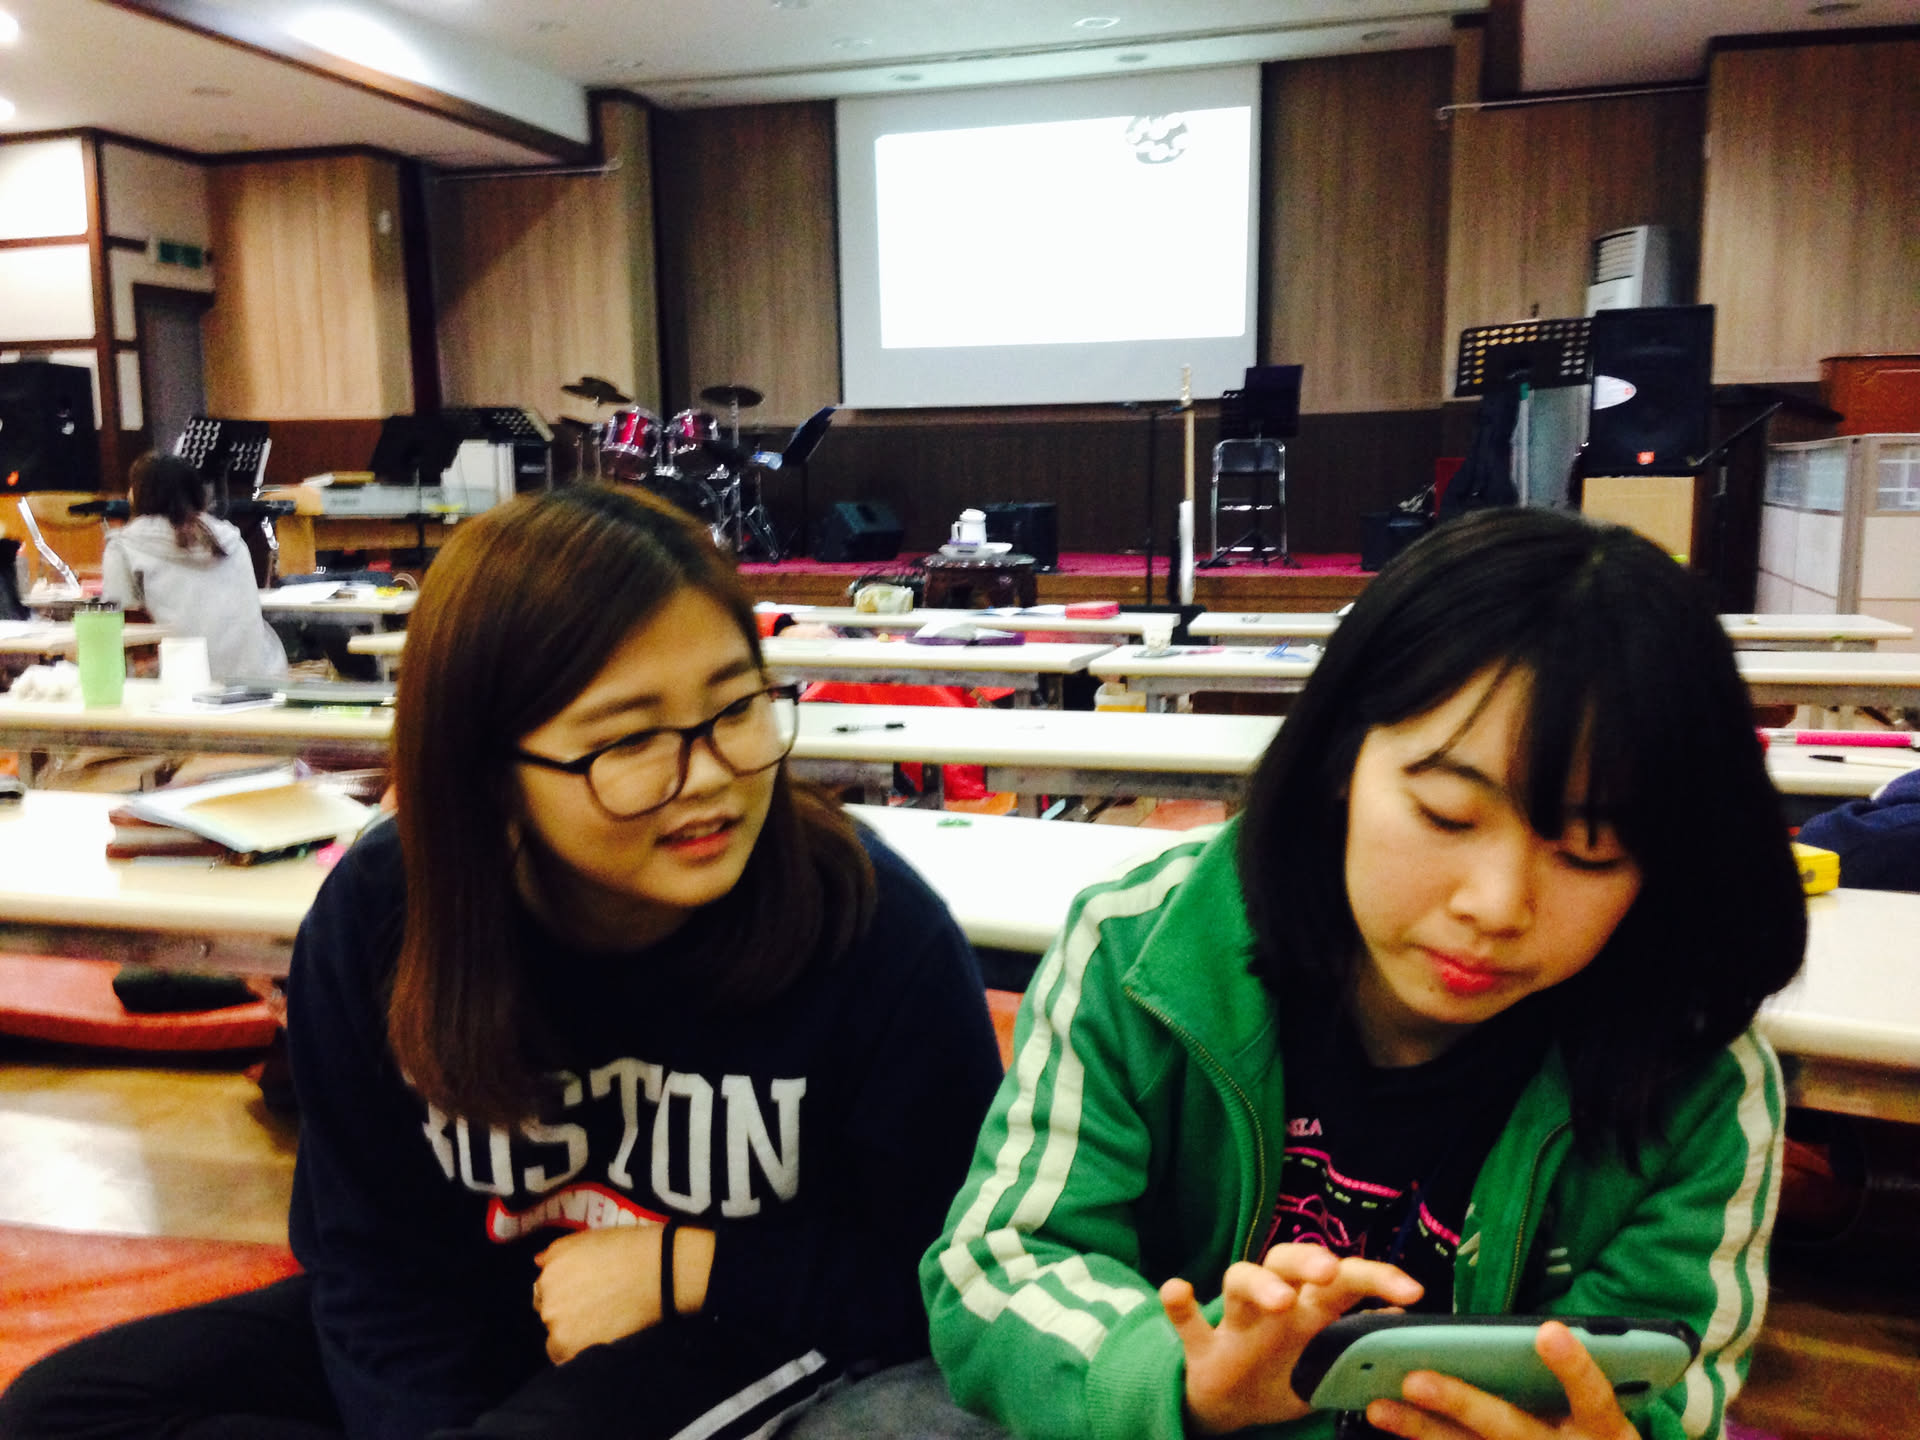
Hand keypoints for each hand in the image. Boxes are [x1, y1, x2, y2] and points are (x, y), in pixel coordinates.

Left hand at [531, 1223, 713, 1364]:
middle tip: (598, 1311)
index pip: (544, 1290)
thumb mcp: (589, 1239)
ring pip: (556, 1336)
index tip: (586, 1297)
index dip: (566, 1294)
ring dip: (572, 1335)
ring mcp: (554, 1321)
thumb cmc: (632, 1249)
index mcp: (551, 1266)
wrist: (659, 1271)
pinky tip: (599, 1342)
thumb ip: (557, 1252)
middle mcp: (546, 1293)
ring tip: (603, 1328)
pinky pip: (562, 1358)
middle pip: (549, 1313)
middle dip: (568, 1313)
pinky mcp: (567, 1346)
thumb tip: (537, 1262)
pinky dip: (577, 1354)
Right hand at [1161, 1243, 1424, 1434]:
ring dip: (1258, 1283)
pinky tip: (1179, 1290)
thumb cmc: (1286, 1376)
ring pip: (1238, 1280)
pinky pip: (1185, 1321)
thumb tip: (1404, 1324)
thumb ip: (1359, 1344)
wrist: (1233, 1410)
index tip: (1413, 1291)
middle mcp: (1273, 1305)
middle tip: (1330, 1273)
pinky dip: (1179, 1305)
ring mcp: (1234, 1323)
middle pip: (1286, 1260)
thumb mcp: (1328, 1365)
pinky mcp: (1201, 1348)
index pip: (1343, 1278)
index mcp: (1309, 1309)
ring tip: (1279, 1301)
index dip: (1377, 1277)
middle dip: (1310, 1260)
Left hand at [1362, 1321, 1638, 1439]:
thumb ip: (1575, 1377)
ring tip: (1378, 1407)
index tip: (1548, 1331)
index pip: (1593, 1397)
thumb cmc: (1596, 1436)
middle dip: (1461, 1404)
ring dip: (1422, 1430)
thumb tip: (1535, 1331)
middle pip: (1511, 1430)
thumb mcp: (1602, 1413)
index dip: (1573, 1368)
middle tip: (1415, 1380)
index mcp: (1602, 1430)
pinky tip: (1389, 1426)